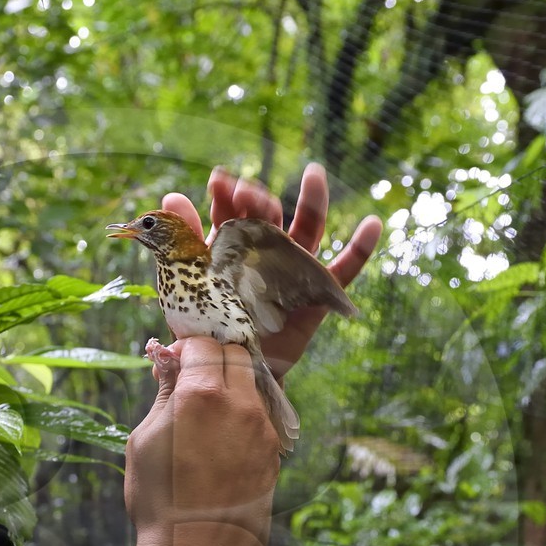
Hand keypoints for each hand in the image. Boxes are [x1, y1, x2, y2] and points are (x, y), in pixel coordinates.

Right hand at [125, 336, 277, 544]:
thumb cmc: (159, 498)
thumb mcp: (144, 440)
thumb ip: (162, 394)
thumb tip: (168, 363)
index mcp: (202, 395)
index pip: (204, 344)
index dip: (186, 348)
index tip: (174, 362)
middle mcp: (240, 405)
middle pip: (237, 354)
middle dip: (215, 358)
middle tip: (193, 378)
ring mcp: (262, 429)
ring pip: (253, 383)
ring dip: (232, 385)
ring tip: (208, 410)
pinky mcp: (273, 452)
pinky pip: (261, 416)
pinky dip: (243, 414)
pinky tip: (222, 437)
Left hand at [160, 163, 382, 380]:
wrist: (232, 370)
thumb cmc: (206, 328)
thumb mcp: (190, 283)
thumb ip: (184, 240)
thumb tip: (172, 197)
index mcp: (232, 248)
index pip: (231, 212)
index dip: (227, 195)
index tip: (219, 182)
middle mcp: (265, 252)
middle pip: (269, 216)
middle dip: (259, 200)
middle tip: (248, 193)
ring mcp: (293, 270)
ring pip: (308, 230)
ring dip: (312, 201)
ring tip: (314, 174)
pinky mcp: (315, 294)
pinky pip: (344, 271)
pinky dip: (361, 248)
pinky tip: (373, 224)